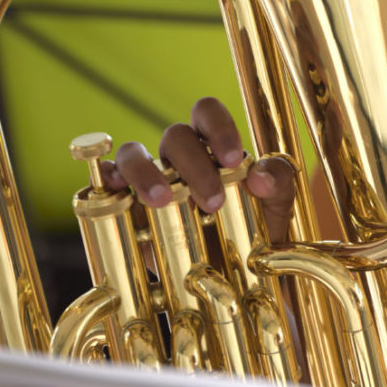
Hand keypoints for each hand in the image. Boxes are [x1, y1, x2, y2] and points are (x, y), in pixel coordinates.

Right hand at [97, 96, 296, 242]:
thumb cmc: (254, 228)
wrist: (230, 274)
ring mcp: (149, 175)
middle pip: (176, 136)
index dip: (218, 128)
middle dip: (194, 166)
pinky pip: (107, 179)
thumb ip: (279, 182)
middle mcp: (178, 154)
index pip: (208, 112)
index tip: (233, 160)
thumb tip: (260, 177)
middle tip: (213, 203)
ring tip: (161, 200)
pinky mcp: (125, 203)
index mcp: (213, 143)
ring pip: (133, 153)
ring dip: (145, 172)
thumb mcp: (276, 206)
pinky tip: (117, 191)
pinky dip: (108, 179)